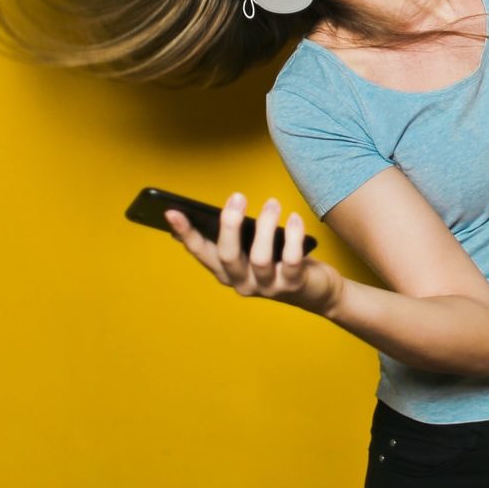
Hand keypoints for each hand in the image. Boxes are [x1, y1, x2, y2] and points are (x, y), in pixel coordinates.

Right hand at [165, 193, 341, 314]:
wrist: (317, 291)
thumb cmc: (280, 262)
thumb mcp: (254, 248)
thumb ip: (240, 235)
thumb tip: (227, 207)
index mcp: (227, 272)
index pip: (201, 253)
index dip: (186, 234)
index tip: (172, 212)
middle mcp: (242, 282)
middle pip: (227, 256)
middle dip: (229, 225)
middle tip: (237, 196)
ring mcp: (267, 287)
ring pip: (259, 258)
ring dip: (265, 226)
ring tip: (272, 203)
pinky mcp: (293, 285)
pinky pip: (292, 260)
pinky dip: (293, 237)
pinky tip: (294, 218)